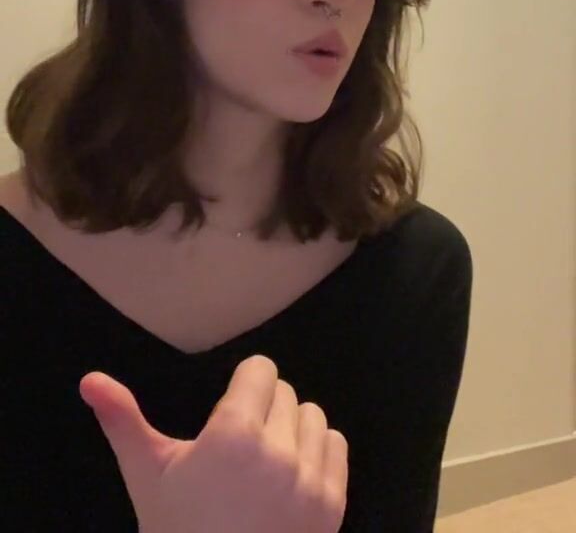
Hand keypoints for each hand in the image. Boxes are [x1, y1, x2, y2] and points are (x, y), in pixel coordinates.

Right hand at [79, 353, 348, 532]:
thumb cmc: (178, 531)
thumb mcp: (147, 476)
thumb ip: (122, 421)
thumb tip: (89, 379)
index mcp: (234, 434)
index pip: (261, 369)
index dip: (243, 387)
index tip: (228, 413)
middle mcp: (278, 451)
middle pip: (286, 392)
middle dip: (263, 410)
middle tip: (239, 449)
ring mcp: (310, 480)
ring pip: (314, 417)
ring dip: (293, 430)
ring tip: (265, 464)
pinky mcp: (332, 505)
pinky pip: (336, 446)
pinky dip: (317, 454)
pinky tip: (290, 479)